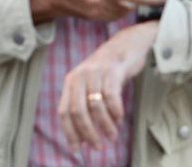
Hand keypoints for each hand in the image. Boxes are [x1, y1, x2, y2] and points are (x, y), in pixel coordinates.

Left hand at [58, 22, 156, 152]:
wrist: (127, 43)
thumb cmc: (109, 70)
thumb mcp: (90, 83)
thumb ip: (84, 104)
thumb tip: (82, 137)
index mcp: (71, 81)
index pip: (64, 112)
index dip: (69, 132)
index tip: (77, 149)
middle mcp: (80, 75)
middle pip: (78, 111)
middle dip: (88, 133)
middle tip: (98, 146)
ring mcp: (96, 71)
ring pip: (95, 106)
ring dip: (105, 126)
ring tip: (112, 135)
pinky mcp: (112, 69)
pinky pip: (111, 97)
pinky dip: (115, 112)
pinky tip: (119, 119)